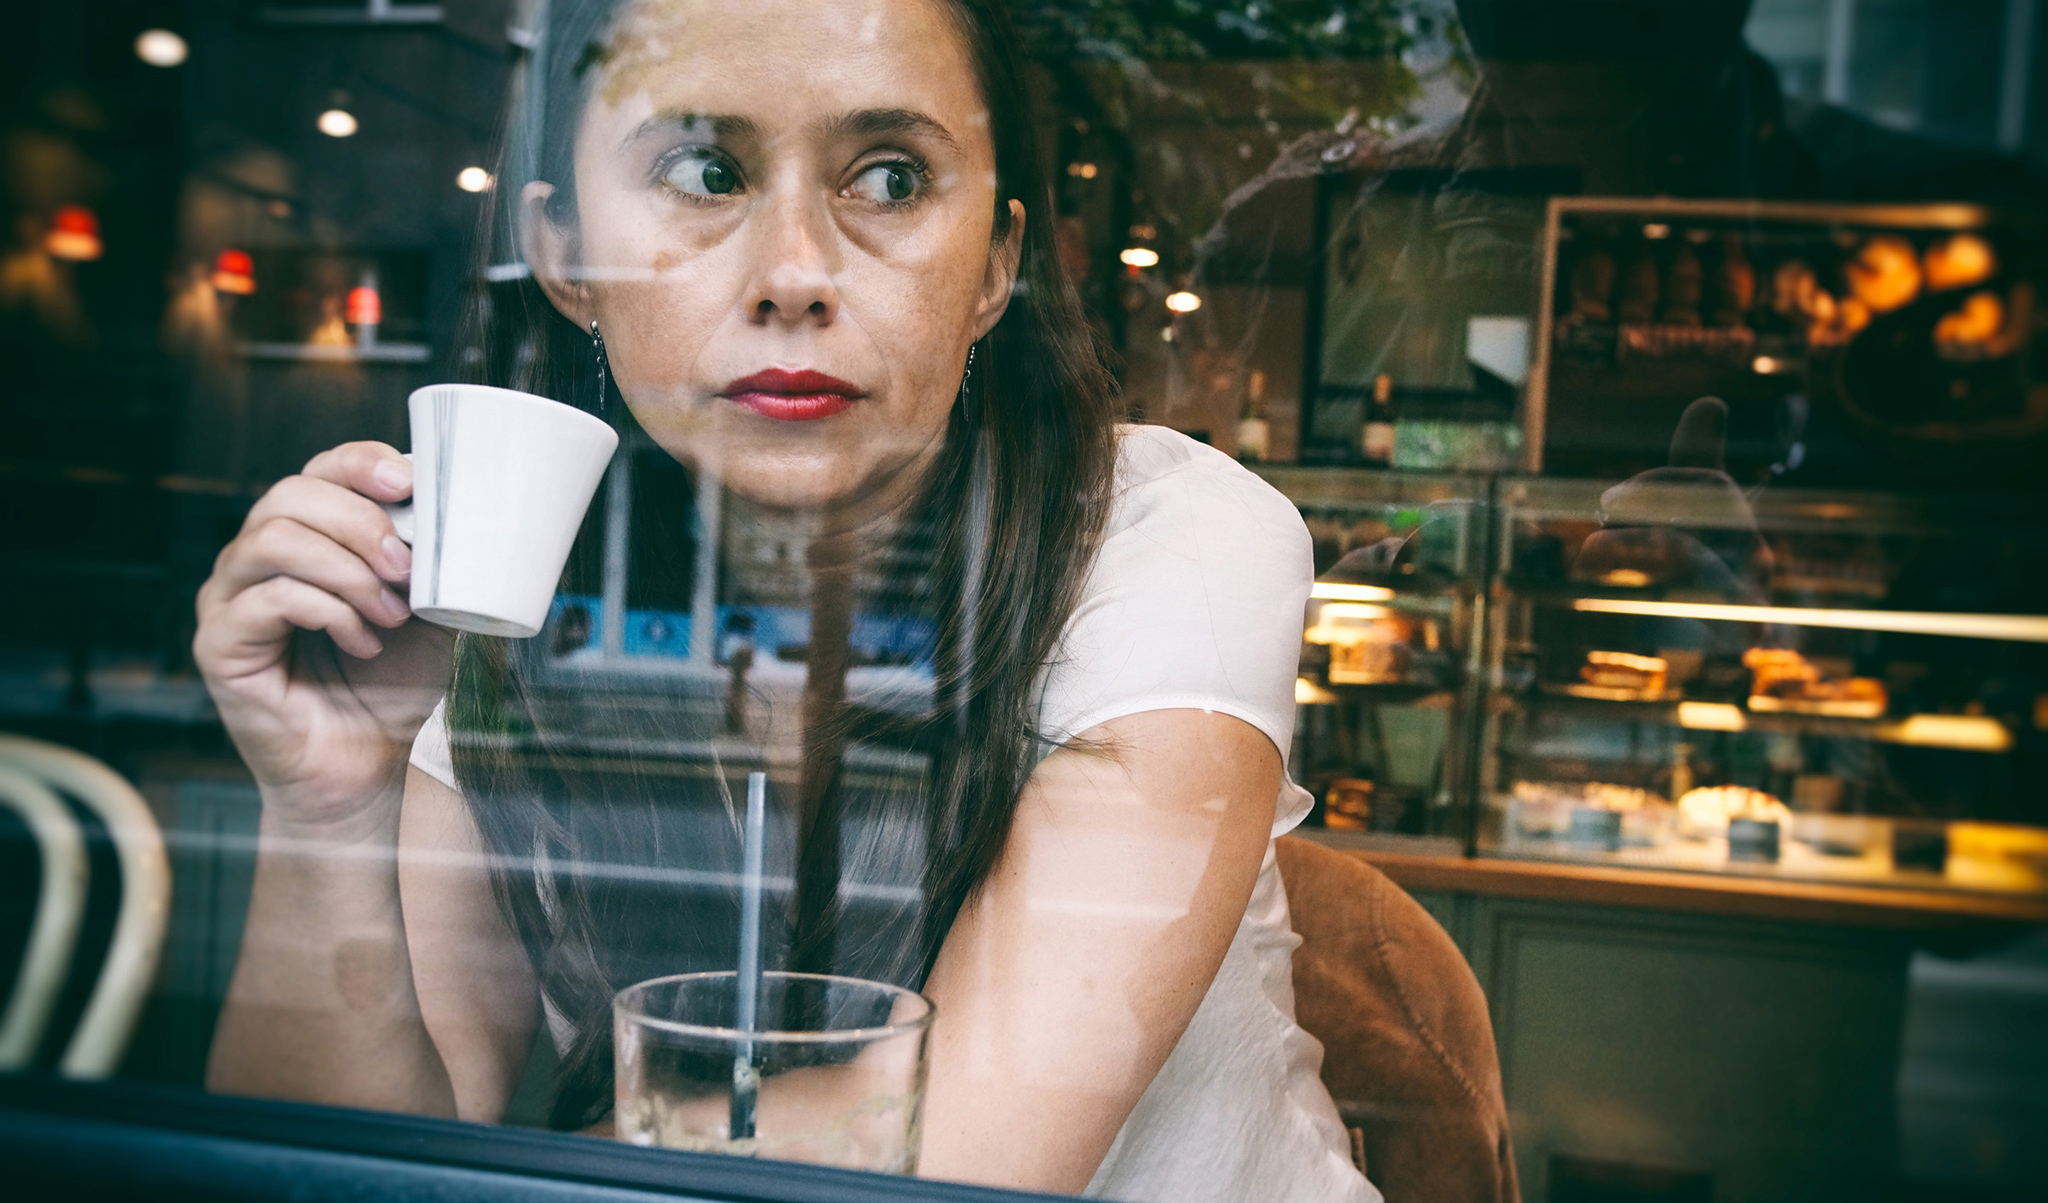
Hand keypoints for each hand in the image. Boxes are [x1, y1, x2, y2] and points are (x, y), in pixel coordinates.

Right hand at [194, 441, 455, 836]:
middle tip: (408, 569)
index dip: (360, 464)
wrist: (367, 764)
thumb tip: (469, 515)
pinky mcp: (218, 642)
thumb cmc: (392, 685)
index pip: (320, 470)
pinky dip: (328, 613)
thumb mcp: (432, 612)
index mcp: (306, 537)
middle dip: (361, 523)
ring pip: (273, 539)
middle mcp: (257, 558)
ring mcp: (230, 597)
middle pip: (291, 494)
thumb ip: (438, 563)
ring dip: (348, 571)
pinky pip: (268, 599)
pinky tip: (363, 643)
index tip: (409, 484)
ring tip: (391, 614)